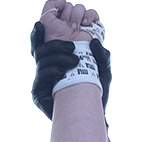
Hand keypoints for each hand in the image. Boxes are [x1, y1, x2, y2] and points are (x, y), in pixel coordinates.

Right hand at [30, 4, 110, 118]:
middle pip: (39, 50)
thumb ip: (102, 57)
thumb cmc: (98, 94)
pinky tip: (62, 72)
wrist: (95, 116)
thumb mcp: (104, 73)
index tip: (41, 24)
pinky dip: (52, 72)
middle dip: (55, 45)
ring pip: (41, 62)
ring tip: (75, 61)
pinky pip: (41, 79)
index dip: (36, 33)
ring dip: (58, 58)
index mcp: (54, 61)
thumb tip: (95, 42)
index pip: (40, 44)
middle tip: (72, 47)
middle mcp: (44, 71)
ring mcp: (40, 83)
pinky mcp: (39, 96)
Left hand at [38, 0, 100, 42]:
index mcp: (59, 20)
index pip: (61, 5)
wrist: (68, 54)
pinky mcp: (92, 29)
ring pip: (80, 7)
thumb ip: (50, 5)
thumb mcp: (45, 20)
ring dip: (76, 17)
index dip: (59, 10)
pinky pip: (93, 13)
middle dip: (67, 15)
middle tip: (67, 27)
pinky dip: (90, 15)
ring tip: (75, 28)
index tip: (58, 21)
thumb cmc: (54, 41)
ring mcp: (81, 25)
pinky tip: (85, 23)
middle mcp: (69, 22)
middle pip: (70, 5)